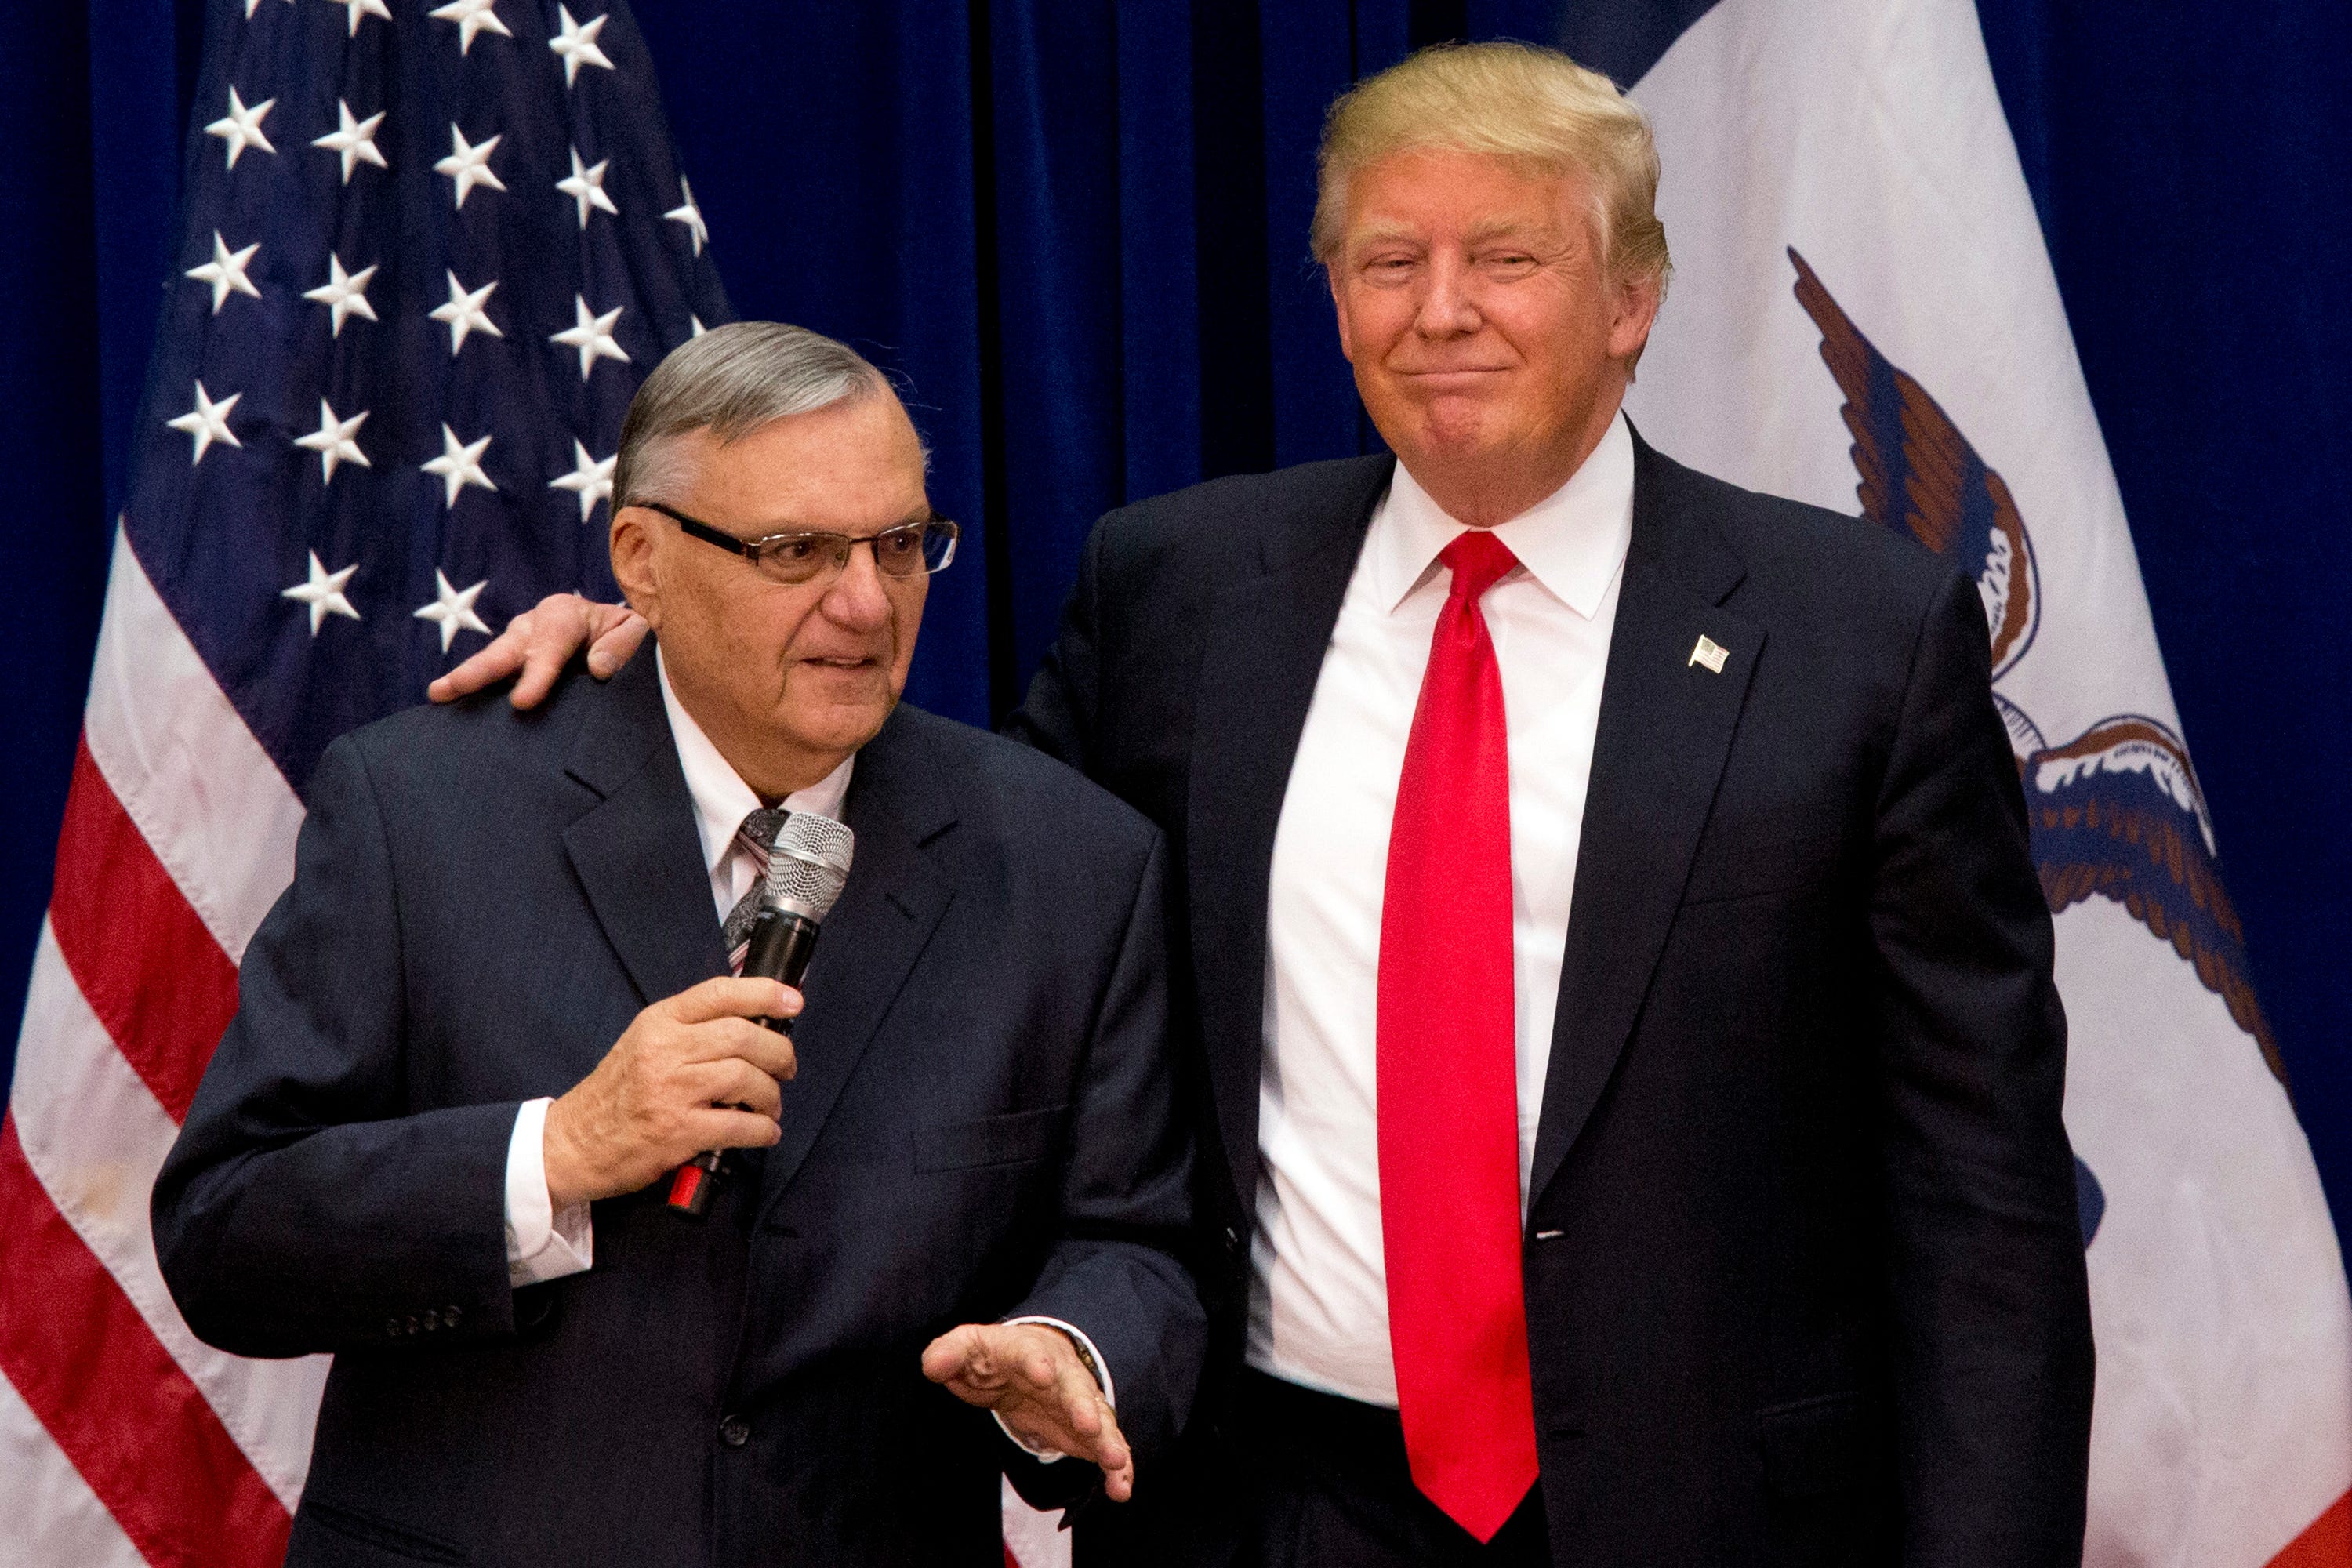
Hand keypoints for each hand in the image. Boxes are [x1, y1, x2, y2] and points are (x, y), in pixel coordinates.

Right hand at [427, 592, 646, 709]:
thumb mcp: (636, 630)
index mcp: (564, 613)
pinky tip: (448, 707)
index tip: (522, 703)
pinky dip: (472, 691)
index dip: (535, 674)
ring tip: (437, 695)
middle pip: (505, 650)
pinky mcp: (511, 662)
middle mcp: (532, 625)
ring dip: (464, 679)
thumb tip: (598, 667)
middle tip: (451, 689)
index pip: (549, 645)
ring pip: (491, 662)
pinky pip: (492, 677)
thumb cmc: (624, 633)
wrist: (615, 632)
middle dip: (478, 671)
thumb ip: (622, 644)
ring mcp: (517, 643)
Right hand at [542, 976, 801, 1207]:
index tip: (793, 1001)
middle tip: (787, 1068)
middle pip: (743, 1035)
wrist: (572, 1143)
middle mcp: (665, 1049)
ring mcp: (670, 1090)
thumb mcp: (644, 1044)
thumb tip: (752, 1024)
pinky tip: (764, 1132)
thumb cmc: (616, 1095)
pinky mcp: (676, 1131)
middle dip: (779, 1052)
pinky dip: (762, 1130)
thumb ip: (690, 1031)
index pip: (720, 993)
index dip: (764, 993)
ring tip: (771, 1106)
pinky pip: (738, 1125)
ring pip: (745, 1078)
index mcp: (658, 1022)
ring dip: (771, 1095)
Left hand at [922, 1323, 1134, 1500]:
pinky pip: (1107, 1448)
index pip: (1029, 1355)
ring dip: (1107, 1440)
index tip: (1040, 1374)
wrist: (1032, 1363)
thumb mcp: (968, 1349)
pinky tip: (1121, 1490)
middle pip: (1074, 1388)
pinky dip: (1118, 1468)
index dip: (1035, 1364)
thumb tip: (933, 1365)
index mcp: (1027, 1352)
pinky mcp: (1088, 1432)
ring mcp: (1079, 1404)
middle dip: (1082, 1405)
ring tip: (1114, 1462)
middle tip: (1089, 1423)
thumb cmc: (995, 1358)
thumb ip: (948, 1354)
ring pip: (1099, 1420)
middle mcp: (1061, 1376)